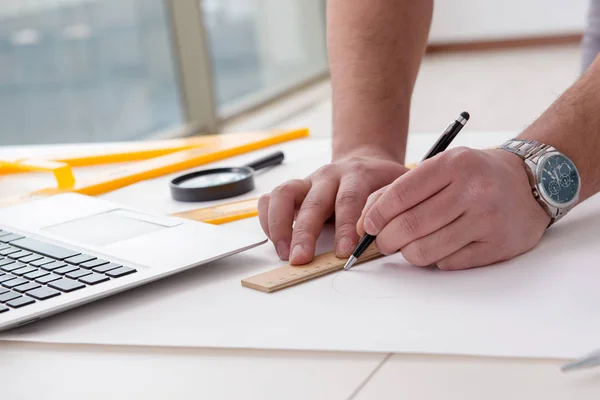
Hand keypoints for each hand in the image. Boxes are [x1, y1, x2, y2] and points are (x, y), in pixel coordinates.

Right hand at [258, 150, 408, 264]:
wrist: (365, 162)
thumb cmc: (381, 184)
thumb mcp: (398, 190)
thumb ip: (394, 210)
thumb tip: (389, 237)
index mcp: (357, 175)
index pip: (349, 199)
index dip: (346, 226)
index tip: (345, 252)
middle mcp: (328, 176)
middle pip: (312, 201)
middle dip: (305, 233)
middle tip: (301, 259)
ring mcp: (307, 182)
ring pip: (283, 195)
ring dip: (279, 226)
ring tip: (284, 253)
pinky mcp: (292, 191)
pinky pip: (269, 200)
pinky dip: (267, 220)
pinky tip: (275, 241)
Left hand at [357, 147, 550, 269]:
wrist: (531, 183)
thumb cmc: (476, 175)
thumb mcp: (441, 166)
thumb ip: (402, 188)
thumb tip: (366, 219)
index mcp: (454, 165)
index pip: (400, 194)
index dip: (376, 215)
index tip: (368, 226)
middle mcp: (473, 190)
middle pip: (409, 226)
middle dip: (386, 239)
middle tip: (383, 242)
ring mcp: (487, 220)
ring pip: (425, 250)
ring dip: (408, 253)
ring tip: (408, 246)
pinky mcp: (497, 246)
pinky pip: (449, 263)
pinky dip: (436, 259)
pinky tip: (440, 247)